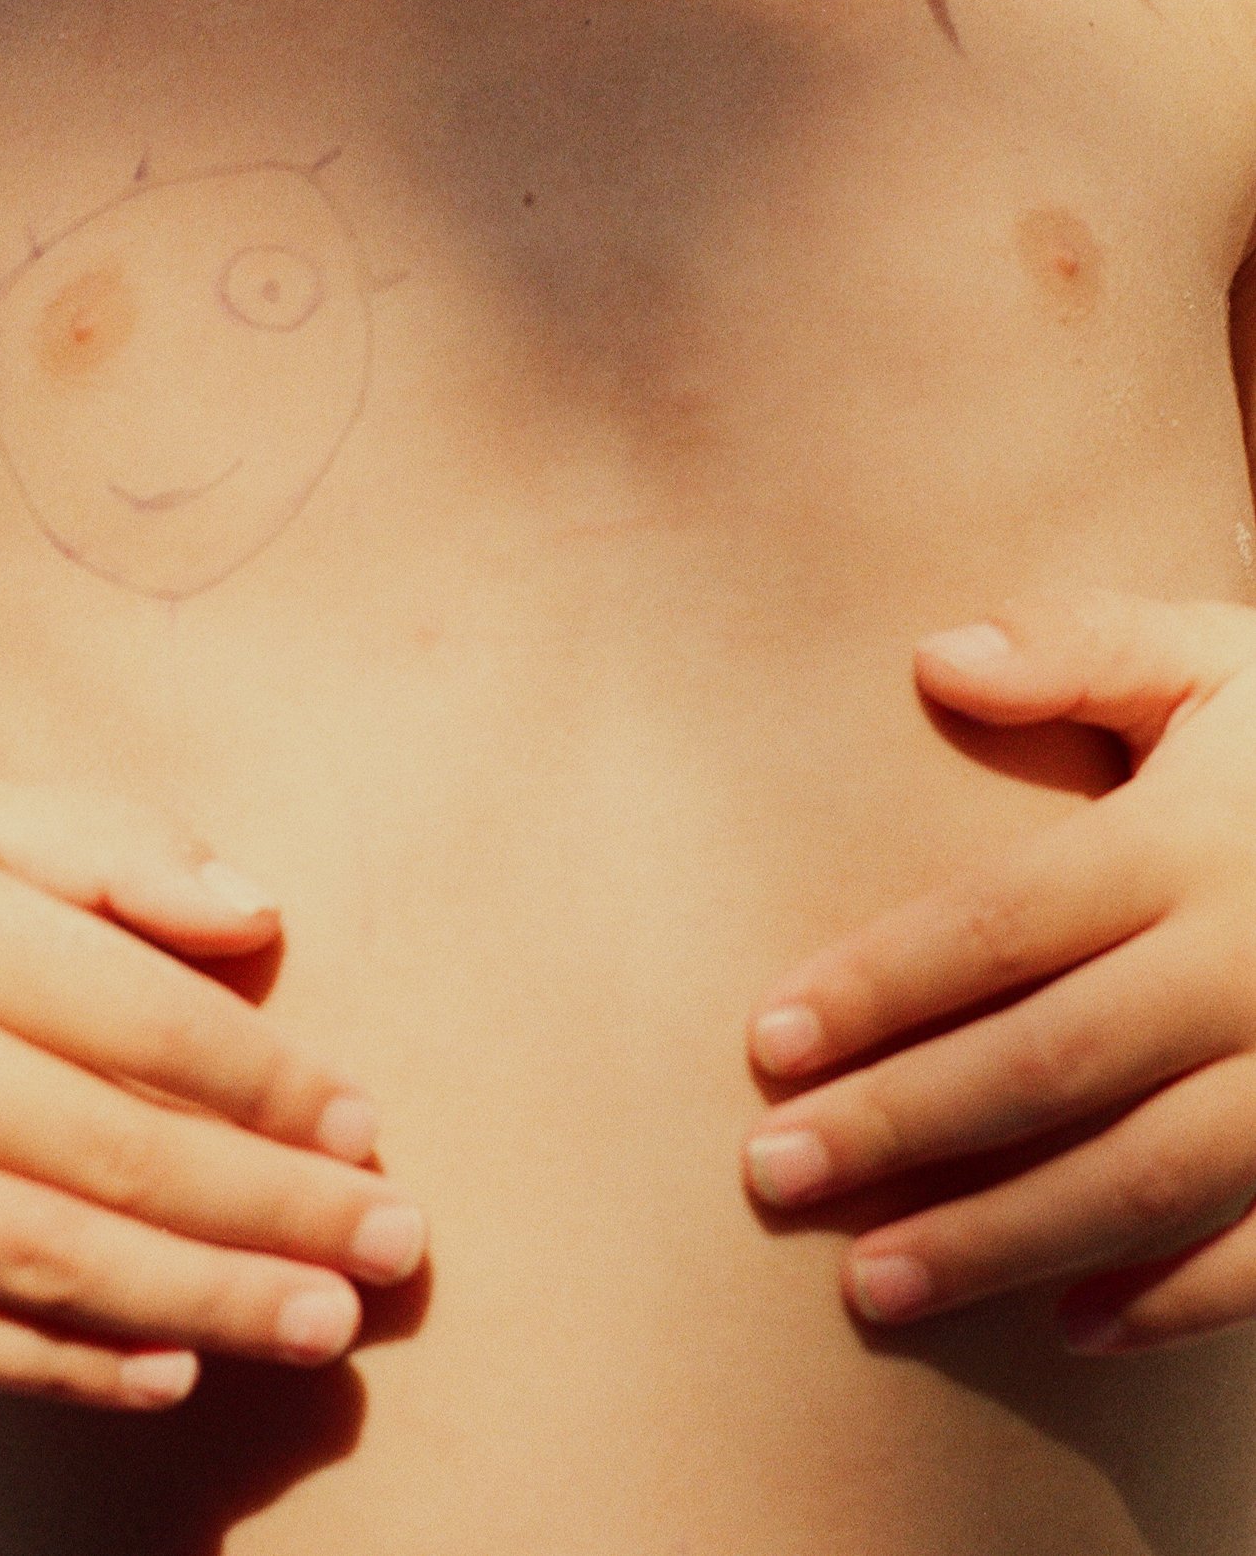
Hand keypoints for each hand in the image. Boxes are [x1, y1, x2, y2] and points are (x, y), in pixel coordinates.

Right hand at [0, 773, 425, 1408]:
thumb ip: (111, 849)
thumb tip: (264, 914)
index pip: (140, 1016)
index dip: (268, 1080)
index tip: (366, 1122)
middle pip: (114, 1154)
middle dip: (274, 1210)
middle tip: (397, 1245)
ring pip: (46, 1263)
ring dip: (203, 1303)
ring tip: (325, 1324)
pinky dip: (66, 1366)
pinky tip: (172, 1372)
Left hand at [739, 592, 1255, 1353]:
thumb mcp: (1215, 658)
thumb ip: (1078, 647)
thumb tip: (933, 658)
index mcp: (1193, 841)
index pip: (1003, 923)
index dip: (878, 987)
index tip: (765, 1044)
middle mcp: (1254, 963)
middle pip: (1051, 1062)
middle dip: (901, 1126)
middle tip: (772, 1177)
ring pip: (1146, 1177)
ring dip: (1002, 1238)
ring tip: (871, 1284)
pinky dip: (1176, 1297)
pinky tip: (1067, 1324)